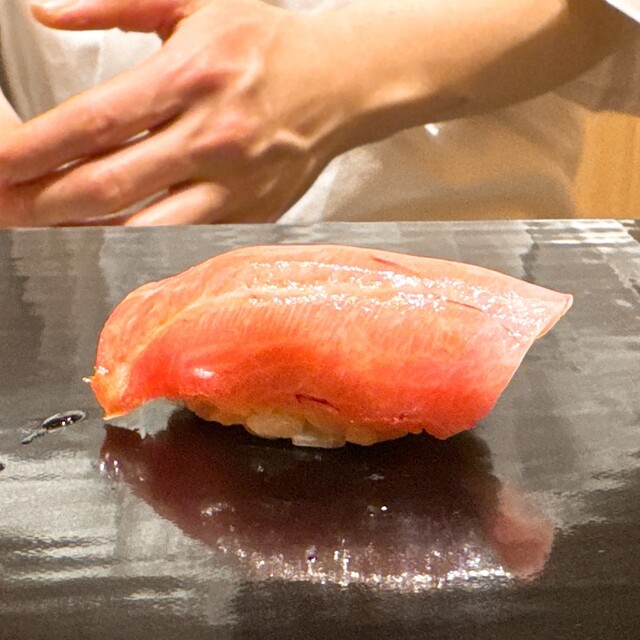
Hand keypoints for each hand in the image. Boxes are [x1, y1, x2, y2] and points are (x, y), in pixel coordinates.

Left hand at [0, 0, 347, 225]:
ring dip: (80, 235)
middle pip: (108, 185)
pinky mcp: (247, 214)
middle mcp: (210, 138)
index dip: (33, 150)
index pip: (94, 122)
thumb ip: (113, 3)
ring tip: (35, 233)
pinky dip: (134, 242)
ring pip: (142, 225)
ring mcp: (232, 185)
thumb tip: (46, 14)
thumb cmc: (268, 43)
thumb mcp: (194, 0)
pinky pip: (181, 237)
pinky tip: (100, 239)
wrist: (340, 84)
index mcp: (191, 77)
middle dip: (39, 204)